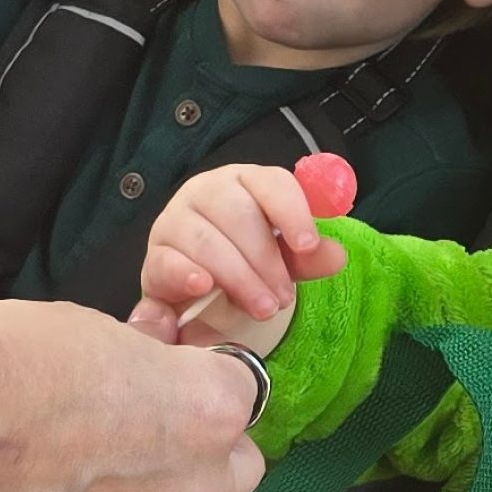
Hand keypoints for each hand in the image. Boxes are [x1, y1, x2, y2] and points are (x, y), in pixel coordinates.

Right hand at [0, 298, 266, 491]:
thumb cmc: (11, 360)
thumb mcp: (100, 333)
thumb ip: (149, 374)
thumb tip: (148, 388)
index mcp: (211, 417)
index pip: (240, 397)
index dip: (193, 388)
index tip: (155, 384)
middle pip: (221, 479)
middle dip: (187, 461)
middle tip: (122, 437)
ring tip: (53, 480)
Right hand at [130, 164, 344, 348]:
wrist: (198, 291)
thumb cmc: (244, 262)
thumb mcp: (282, 260)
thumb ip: (307, 257)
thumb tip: (336, 256)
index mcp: (243, 182)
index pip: (270, 183)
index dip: (291, 212)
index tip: (307, 245)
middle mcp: (205, 192)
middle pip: (237, 214)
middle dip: (266, 260)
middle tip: (284, 298)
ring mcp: (174, 222)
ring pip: (207, 240)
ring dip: (239, 277)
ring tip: (262, 308)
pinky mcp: (154, 256)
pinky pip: (167, 261)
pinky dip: (186, 274)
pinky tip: (204, 287)